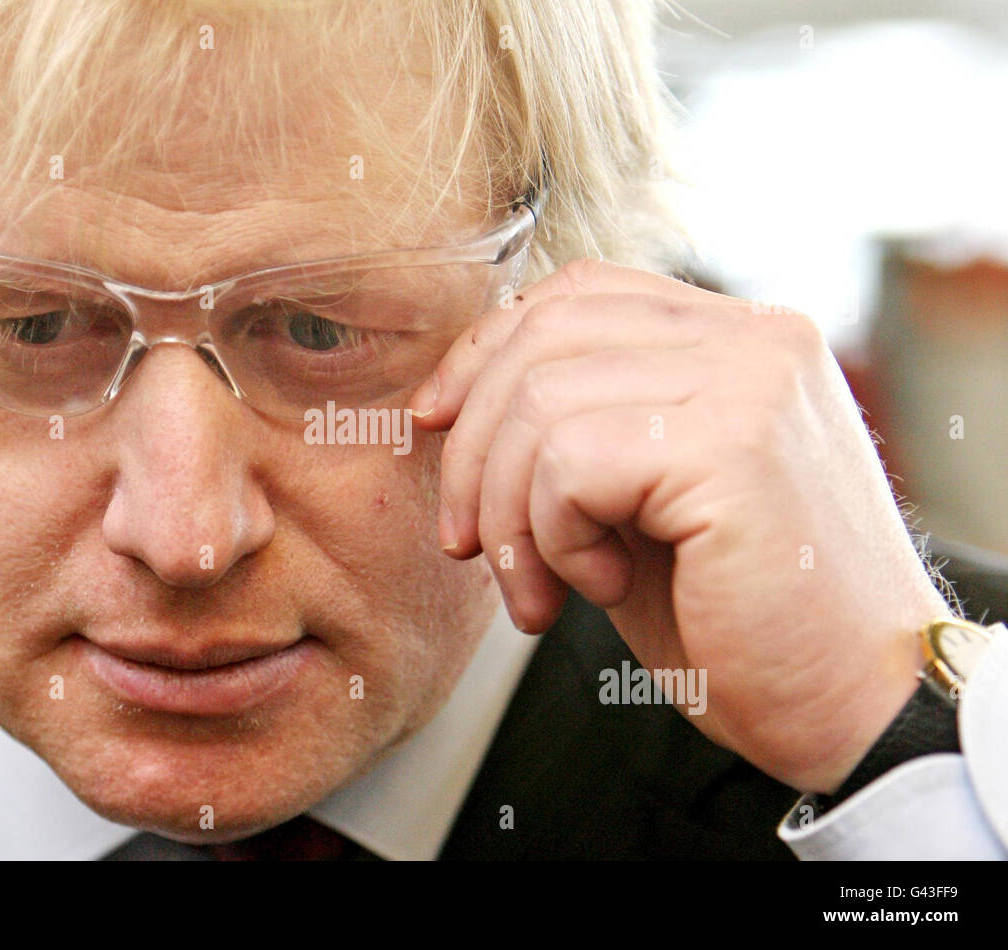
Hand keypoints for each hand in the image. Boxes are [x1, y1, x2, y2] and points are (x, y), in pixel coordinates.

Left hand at [410, 259, 951, 793]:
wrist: (856, 712)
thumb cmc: (743, 620)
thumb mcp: (642, 503)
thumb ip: (581, 430)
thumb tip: (456, 401)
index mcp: (738, 339)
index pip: (576, 295)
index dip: (484, 355)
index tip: (435, 424)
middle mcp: (755, 338)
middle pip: (542, 337)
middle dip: (474, 448)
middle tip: (470, 544)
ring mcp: (751, 380)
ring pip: (540, 402)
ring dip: (510, 513)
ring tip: (545, 590)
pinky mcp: (733, 444)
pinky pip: (568, 462)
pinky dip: (552, 536)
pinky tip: (599, 587)